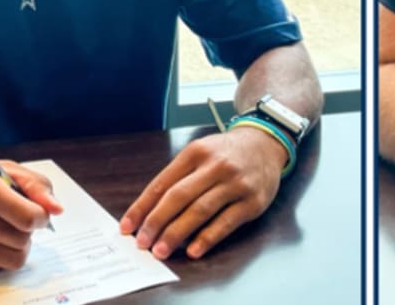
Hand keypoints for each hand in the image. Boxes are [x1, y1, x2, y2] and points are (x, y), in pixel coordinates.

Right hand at [0, 161, 61, 274]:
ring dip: (16, 246)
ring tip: (1, 229)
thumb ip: (37, 185)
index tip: (36, 212)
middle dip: (26, 231)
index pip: (27, 217)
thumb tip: (57, 210)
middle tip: (14, 219)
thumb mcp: (4, 170)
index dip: (40, 217)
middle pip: (22, 240)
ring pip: (13, 259)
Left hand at [119, 127, 287, 259]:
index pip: (162, 183)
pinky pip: (226, 223)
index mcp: (196, 152)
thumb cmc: (227, 153)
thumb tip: (149, 211)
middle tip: (142, 243)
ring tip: (161, 250)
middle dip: (156, 222)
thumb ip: (179, 177)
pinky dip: (207, 238)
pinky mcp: (252, 201)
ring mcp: (236, 183)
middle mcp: (216, 165)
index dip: (142, 207)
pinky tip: (193, 250)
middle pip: (179, 197)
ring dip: (177, 233)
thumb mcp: (201, 152)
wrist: (266, 143)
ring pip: (200, 210)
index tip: (128, 227)